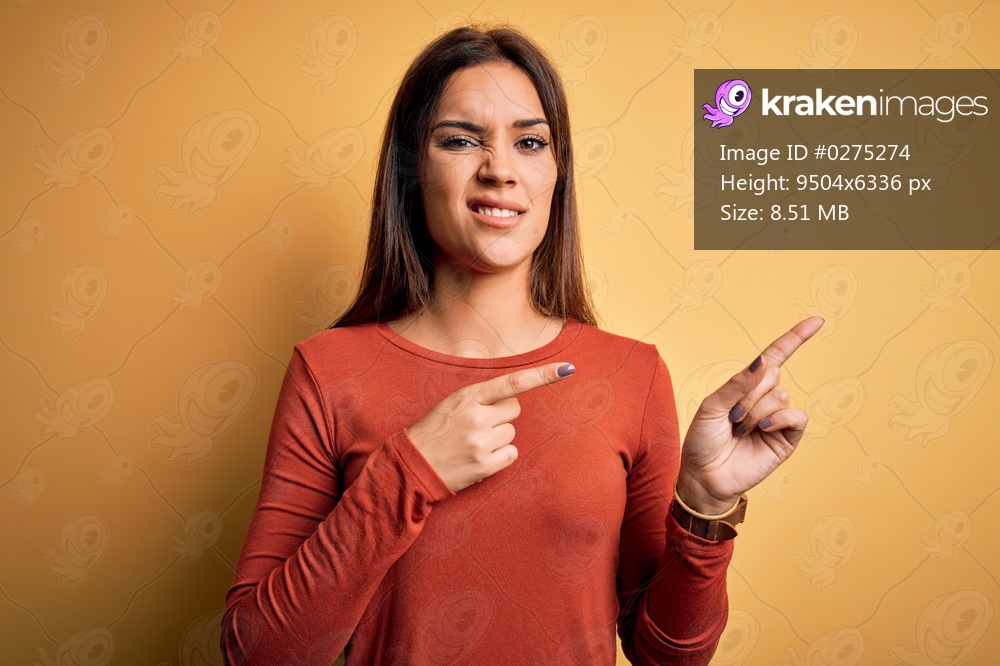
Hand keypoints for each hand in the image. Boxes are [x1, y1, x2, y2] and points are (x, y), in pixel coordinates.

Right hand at [407, 362, 574, 491]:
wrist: (413, 464)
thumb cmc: (436, 431)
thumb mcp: (452, 403)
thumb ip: (482, 396)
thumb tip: (517, 396)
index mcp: (468, 397)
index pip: (512, 383)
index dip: (542, 375)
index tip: (567, 369)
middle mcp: (476, 418)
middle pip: (514, 409)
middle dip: (501, 416)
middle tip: (477, 425)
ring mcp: (481, 443)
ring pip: (512, 432)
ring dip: (499, 437)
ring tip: (473, 442)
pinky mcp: (484, 465)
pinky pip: (511, 454)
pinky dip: (500, 456)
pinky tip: (479, 457)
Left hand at [677, 317, 823, 514]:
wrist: (705, 477)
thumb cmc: (703, 441)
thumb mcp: (712, 406)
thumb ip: (738, 384)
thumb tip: (765, 362)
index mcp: (746, 386)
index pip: (775, 357)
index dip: (795, 338)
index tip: (817, 321)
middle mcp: (765, 398)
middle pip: (771, 375)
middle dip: (747, 394)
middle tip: (731, 417)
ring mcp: (778, 418)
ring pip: (780, 395)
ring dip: (755, 411)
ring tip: (740, 430)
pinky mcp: (787, 438)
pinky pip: (796, 415)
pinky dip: (778, 418)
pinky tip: (762, 429)